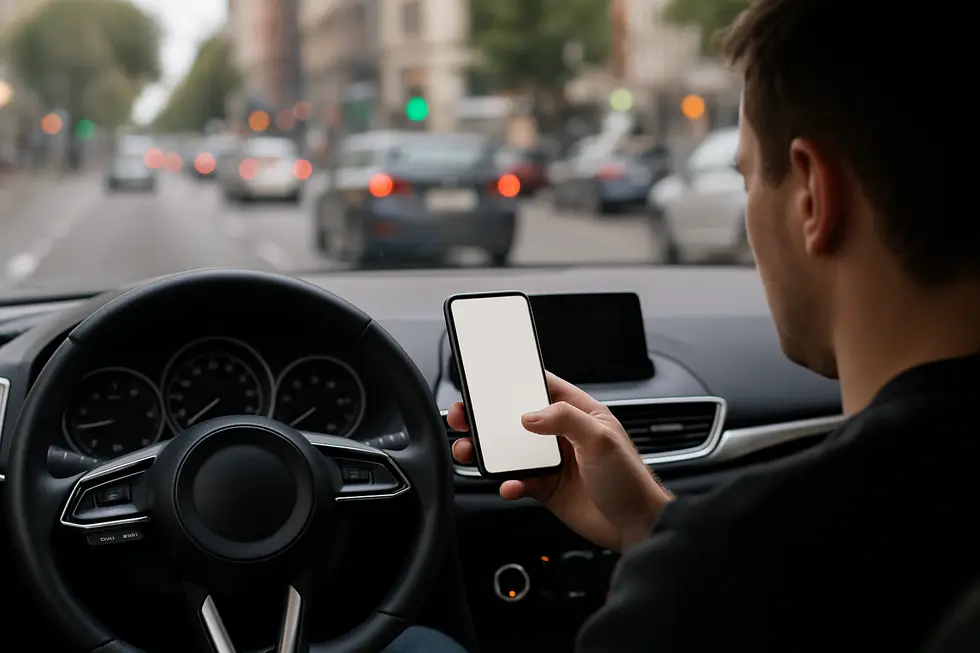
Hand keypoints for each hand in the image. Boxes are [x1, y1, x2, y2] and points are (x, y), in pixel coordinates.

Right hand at [448, 372, 671, 551]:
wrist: (636, 526)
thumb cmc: (630, 480)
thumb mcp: (600, 439)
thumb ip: (565, 419)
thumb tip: (530, 415)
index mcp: (579, 413)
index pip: (543, 386)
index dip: (515, 381)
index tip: (487, 379)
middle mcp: (563, 434)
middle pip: (516, 418)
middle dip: (487, 417)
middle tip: (463, 416)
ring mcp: (553, 462)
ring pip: (509, 451)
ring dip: (487, 451)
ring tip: (470, 451)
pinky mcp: (546, 488)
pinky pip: (517, 481)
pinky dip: (508, 483)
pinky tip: (510, 486)